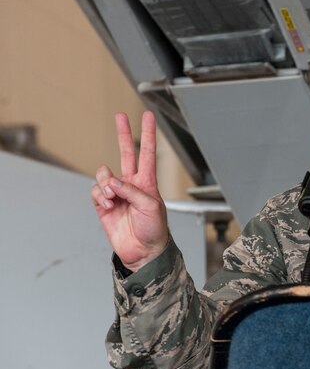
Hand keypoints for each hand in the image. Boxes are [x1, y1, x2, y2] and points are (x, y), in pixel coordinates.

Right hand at [91, 111, 168, 271]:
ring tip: (112, 198)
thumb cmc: (155, 230)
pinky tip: (107, 204)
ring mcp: (116, 194)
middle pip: (125, 153)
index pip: (147, 153)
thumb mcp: (151, 207)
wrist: (143, 251)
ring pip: (103, 175)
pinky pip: (95, 191)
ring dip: (104, 183)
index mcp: (147, 182)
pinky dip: (98, 195)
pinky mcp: (103, 205)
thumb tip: (111, 181)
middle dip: (123, 134)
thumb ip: (131, 190)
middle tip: (120, 116)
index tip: (148, 116)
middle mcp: (131, 184)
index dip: (148, 134)